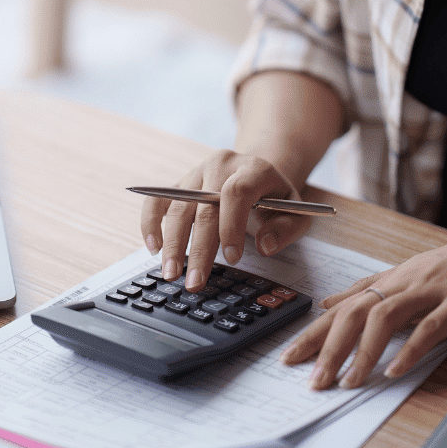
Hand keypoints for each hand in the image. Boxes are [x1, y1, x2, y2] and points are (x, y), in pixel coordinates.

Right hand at [140, 150, 311, 290]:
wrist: (254, 173)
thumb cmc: (274, 197)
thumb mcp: (295, 211)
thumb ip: (286, 229)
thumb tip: (264, 246)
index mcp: (253, 168)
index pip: (237, 193)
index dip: (231, 226)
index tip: (231, 259)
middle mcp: (221, 165)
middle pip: (204, 206)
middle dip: (198, 248)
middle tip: (195, 282)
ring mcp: (196, 173)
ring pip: (178, 207)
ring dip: (172, 244)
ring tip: (171, 274)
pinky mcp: (179, 183)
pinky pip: (158, 201)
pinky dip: (151, 223)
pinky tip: (153, 248)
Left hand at [281, 215, 446, 389]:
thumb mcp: (406, 275)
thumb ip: (368, 291)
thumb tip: (328, 303)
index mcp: (388, 281)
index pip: (341, 309)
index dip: (313, 332)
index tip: (289, 357)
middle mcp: (401, 284)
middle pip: (352, 314)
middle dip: (327, 347)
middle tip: (311, 379)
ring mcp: (428, 292)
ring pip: (383, 319)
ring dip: (362, 353)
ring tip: (347, 382)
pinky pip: (429, 328)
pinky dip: (410, 350)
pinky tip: (394, 371)